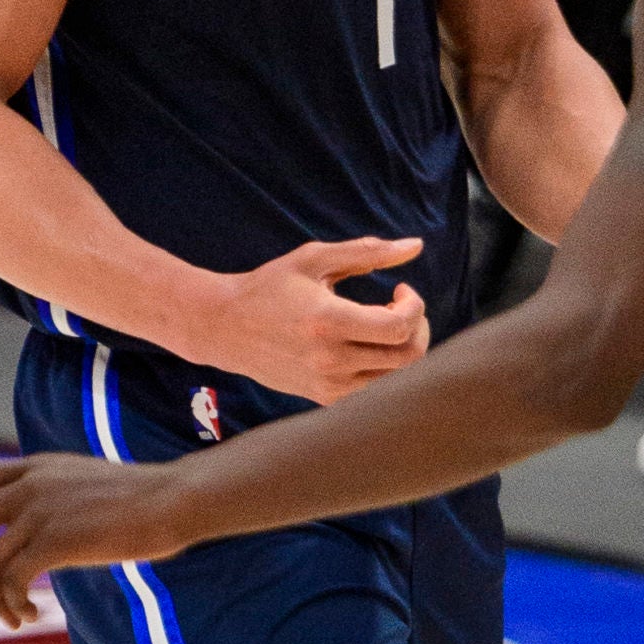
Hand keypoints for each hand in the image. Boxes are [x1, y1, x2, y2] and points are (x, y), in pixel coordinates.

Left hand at [0, 455, 194, 626]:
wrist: (173, 499)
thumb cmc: (145, 499)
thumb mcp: (87, 485)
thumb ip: (56, 500)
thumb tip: (38, 536)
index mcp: (39, 468)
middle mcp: (31, 485)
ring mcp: (39, 511)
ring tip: (14, 617)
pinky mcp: (52, 541)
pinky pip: (10, 582)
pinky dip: (12, 605)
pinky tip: (32, 615)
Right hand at [179, 236, 430, 405]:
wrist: (225, 328)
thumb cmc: (271, 286)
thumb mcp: (315, 259)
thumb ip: (368, 251)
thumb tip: (417, 245)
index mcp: (328, 322)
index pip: (398, 328)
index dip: (414, 306)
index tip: (401, 289)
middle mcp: (330, 360)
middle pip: (406, 357)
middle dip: (418, 328)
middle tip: (402, 307)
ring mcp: (327, 384)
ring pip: (395, 377)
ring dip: (401, 348)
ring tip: (381, 323)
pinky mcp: (323, 397)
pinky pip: (373, 388)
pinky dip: (382, 366)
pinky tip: (365, 343)